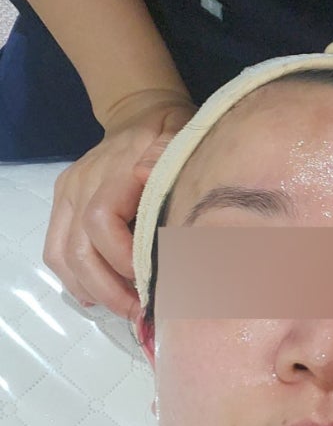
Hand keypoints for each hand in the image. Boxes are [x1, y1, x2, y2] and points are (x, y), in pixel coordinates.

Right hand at [43, 89, 196, 317]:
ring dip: (91, 290)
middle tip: (141, 312)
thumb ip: (170, 160)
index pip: (100, 220)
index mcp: (113, 170)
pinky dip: (75, 279)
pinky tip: (100, 296)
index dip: (121, 257)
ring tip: (125, 308)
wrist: (141, 113)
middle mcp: (82, 183)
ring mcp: (68, 195)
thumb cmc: (173, 134)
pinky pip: (56, 251)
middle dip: (108, 288)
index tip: (150, 281)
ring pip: (61, 256)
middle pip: (78, 249)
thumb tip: (148, 178)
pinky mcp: (63, 205)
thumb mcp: (183, 140)